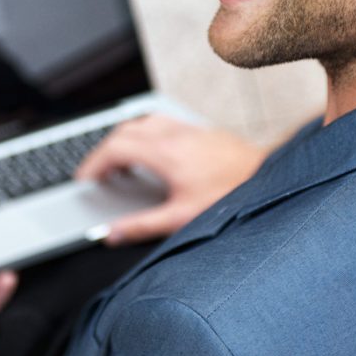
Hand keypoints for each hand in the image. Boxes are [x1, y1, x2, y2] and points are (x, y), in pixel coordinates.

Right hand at [75, 115, 267, 244]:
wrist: (269, 180)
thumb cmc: (230, 196)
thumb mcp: (181, 219)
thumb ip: (142, 226)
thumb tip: (111, 233)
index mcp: (165, 153)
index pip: (115, 148)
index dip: (94, 163)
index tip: (85, 179)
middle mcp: (174, 134)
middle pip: (125, 130)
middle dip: (104, 150)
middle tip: (97, 174)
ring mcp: (189, 129)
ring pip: (144, 121)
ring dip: (125, 139)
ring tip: (121, 163)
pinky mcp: (202, 131)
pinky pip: (163, 122)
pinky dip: (146, 134)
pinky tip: (154, 154)